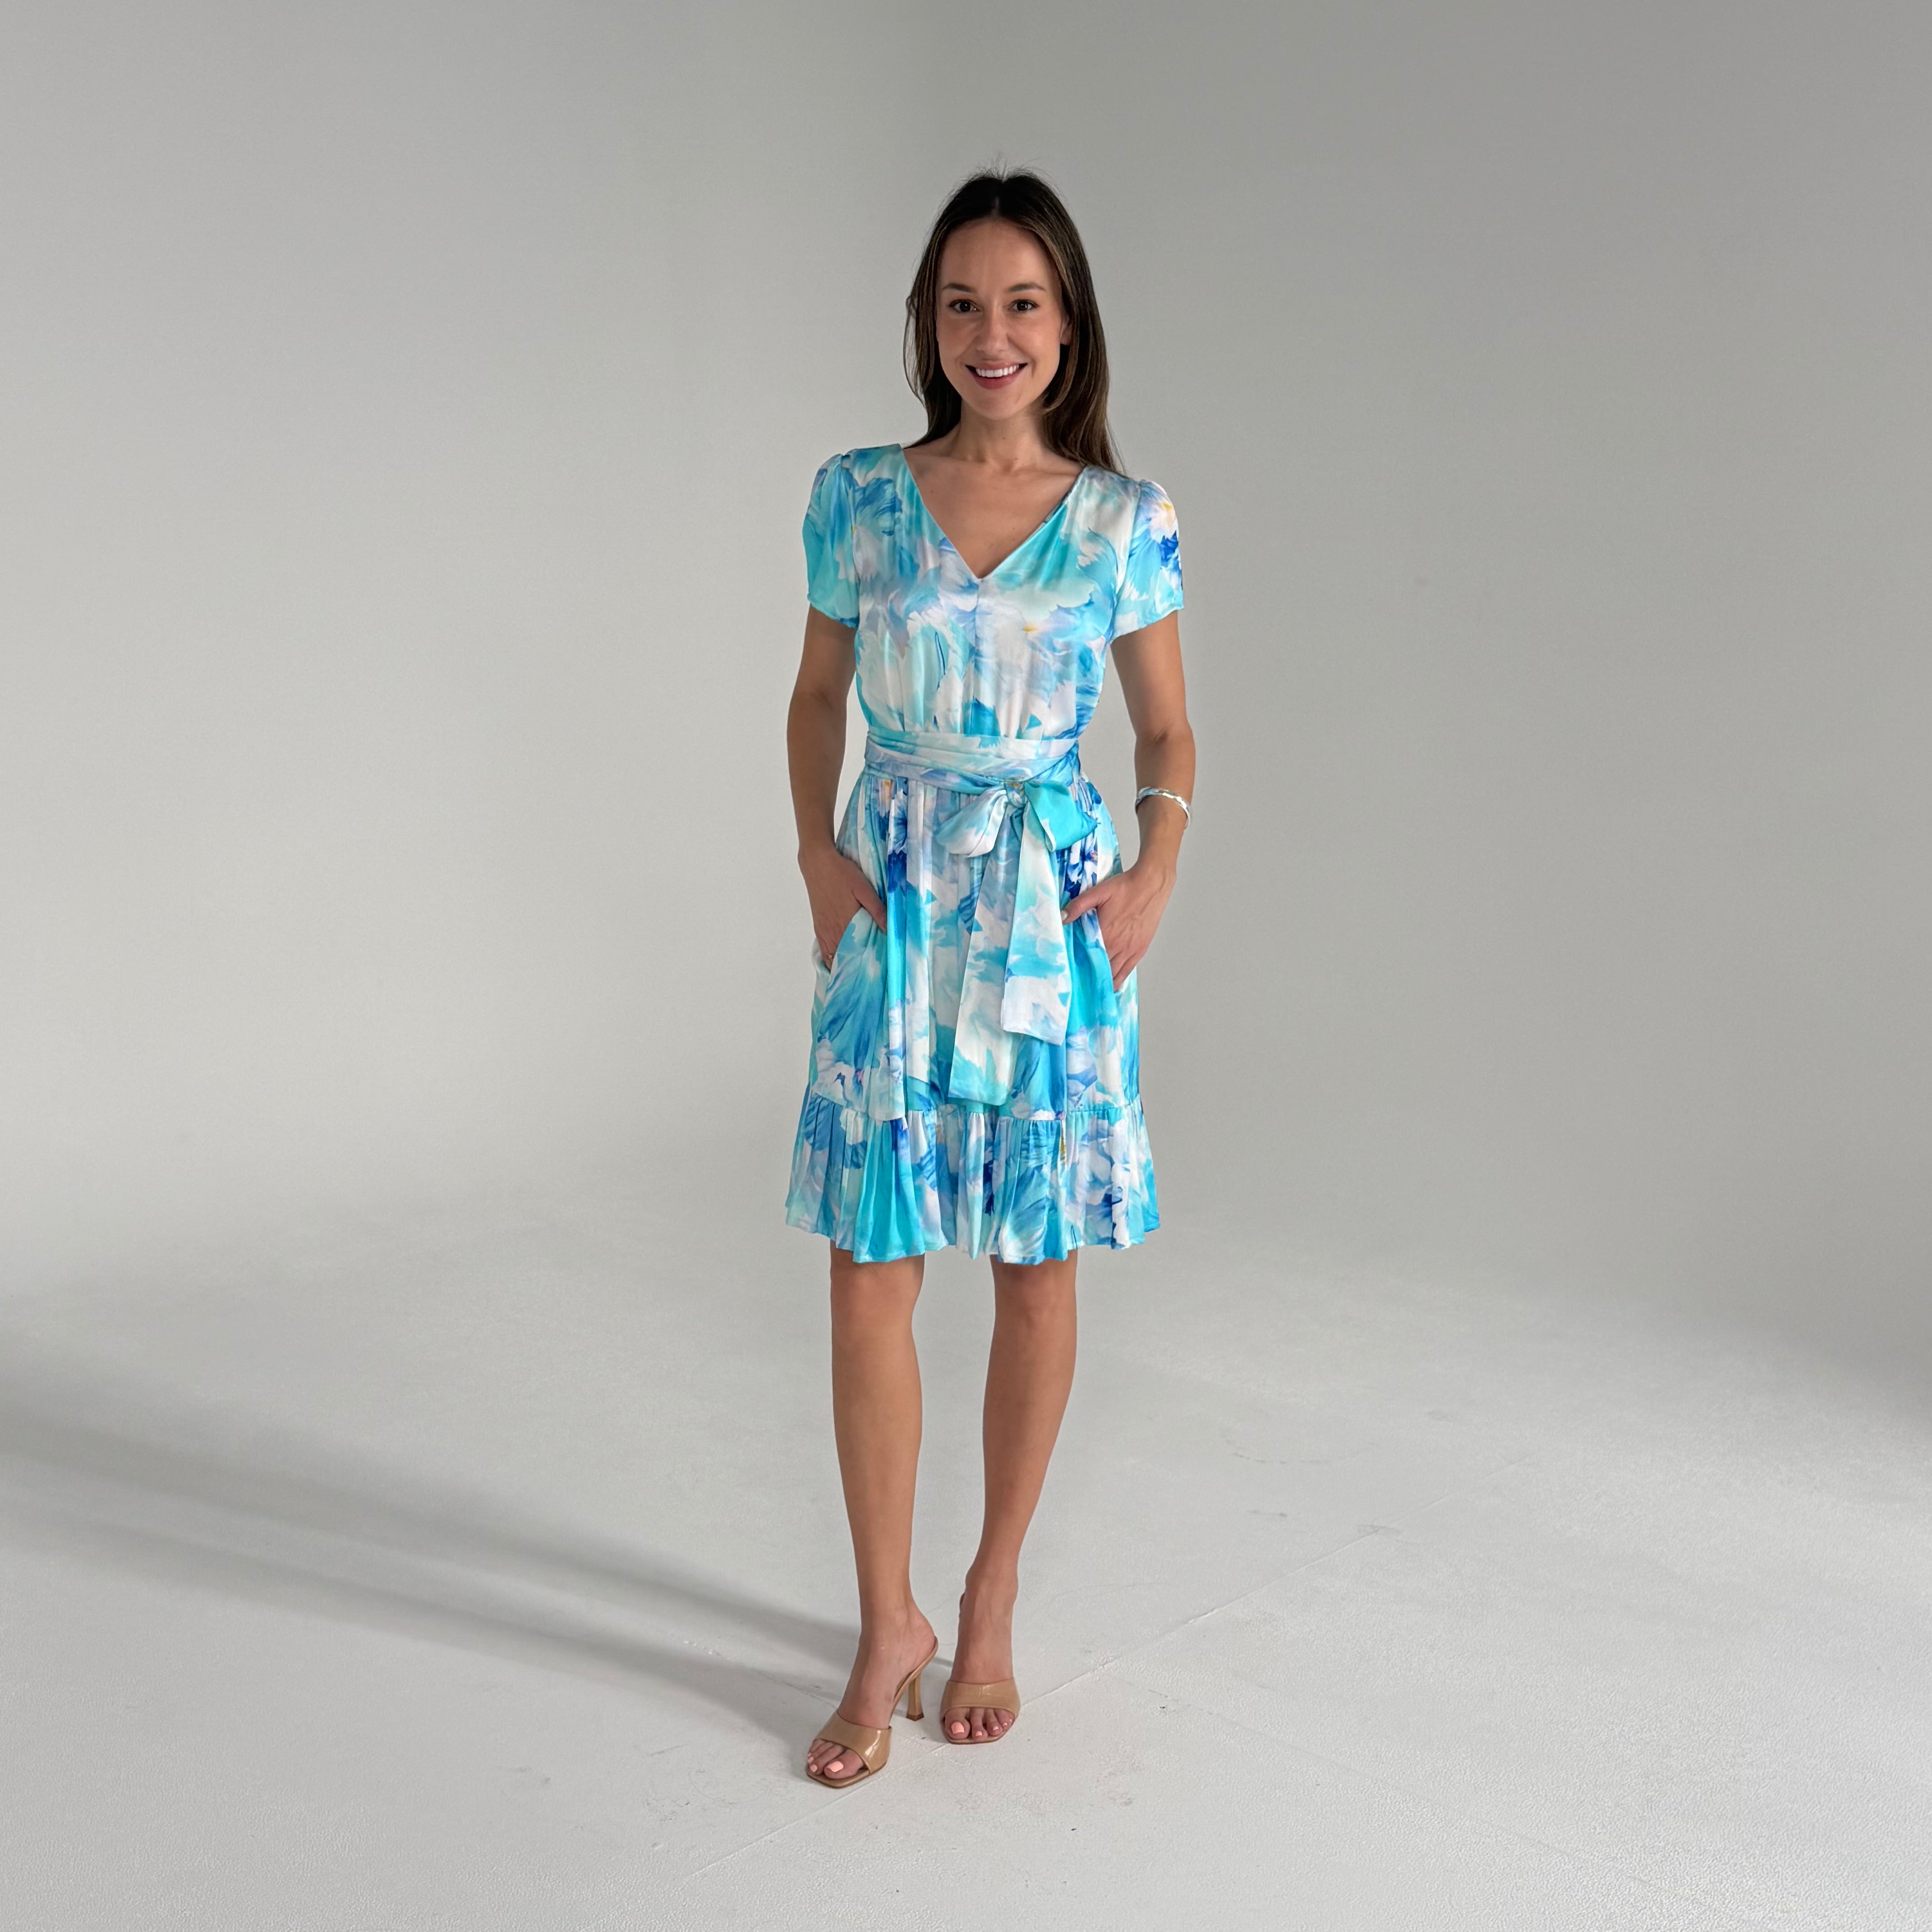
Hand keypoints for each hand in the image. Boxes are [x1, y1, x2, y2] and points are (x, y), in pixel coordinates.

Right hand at [799, 841, 886, 968]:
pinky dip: (831, 960)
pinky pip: (823, 951)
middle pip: (844, 959)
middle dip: (856, 969)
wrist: (817, 864)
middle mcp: (833, 931)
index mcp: (846, 923)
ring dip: (843, 966)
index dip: (866, 965)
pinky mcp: (818, 928)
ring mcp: (823, 931)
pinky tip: (840, 963)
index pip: (857, 954)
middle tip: (869, 977)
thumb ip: (877, 910)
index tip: (878, 973)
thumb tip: (891, 929)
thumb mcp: (864, 888)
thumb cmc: (842, 873)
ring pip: (832, 958)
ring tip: (856, 973)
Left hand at [1060, 861, 1173, 989]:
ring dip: (1103, 981)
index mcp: (1105, 932)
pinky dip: (1118, 980)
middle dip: (1089, 977)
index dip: (1078, 966)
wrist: (1151, 884)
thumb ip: (1078, 906)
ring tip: (1091, 990)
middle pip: (1100, 968)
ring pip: (1113, 974)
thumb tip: (1062, 917)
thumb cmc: (1126, 887)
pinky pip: (1127, 972)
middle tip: (1077, 986)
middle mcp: (1118, 945)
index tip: (1069, 974)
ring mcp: (1130, 950)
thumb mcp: (1098, 892)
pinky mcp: (1140, 950)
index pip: (1087, 956)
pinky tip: (1111, 986)